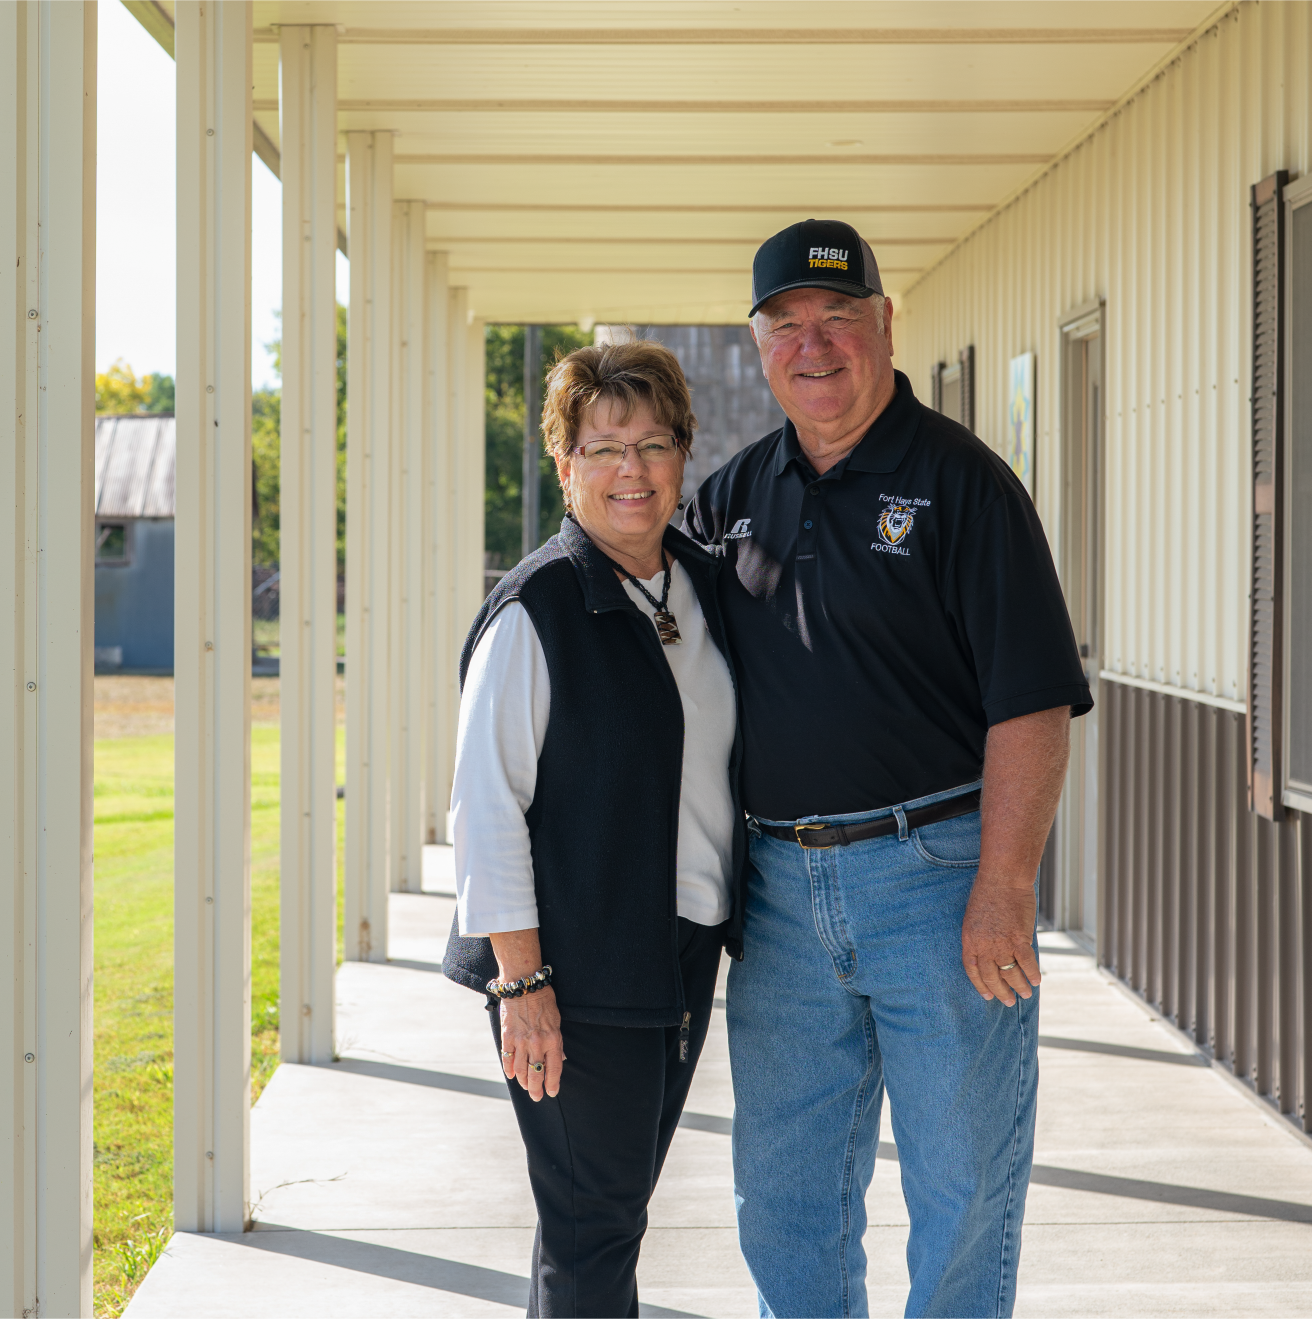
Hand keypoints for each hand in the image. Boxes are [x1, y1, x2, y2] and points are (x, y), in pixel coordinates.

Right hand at [498, 986, 564, 1100]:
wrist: (524, 985)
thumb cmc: (544, 1001)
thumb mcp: (557, 1021)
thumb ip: (556, 1042)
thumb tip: (559, 1059)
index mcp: (552, 1039)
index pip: (554, 1069)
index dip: (552, 1084)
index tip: (551, 1092)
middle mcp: (537, 1043)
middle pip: (536, 1073)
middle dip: (537, 1089)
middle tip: (536, 1096)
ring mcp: (521, 1041)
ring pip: (521, 1070)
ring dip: (524, 1082)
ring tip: (526, 1087)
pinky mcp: (507, 1037)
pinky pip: (508, 1058)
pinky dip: (509, 1069)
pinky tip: (512, 1075)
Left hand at [961, 873, 1039, 1006]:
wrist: (1002, 879)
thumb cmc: (987, 893)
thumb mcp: (974, 917)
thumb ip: (980, 936)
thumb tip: (990, 951)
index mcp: (969, 940)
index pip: (972, 970)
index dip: (980, 985)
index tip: (987, 995)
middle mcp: (984, 946)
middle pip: (991, 976)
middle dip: (1000, 991)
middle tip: (1007, 1001)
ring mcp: (1002, 944)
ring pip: (1011, 973)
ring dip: (1019, 986)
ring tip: (1025, 994)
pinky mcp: (1019, 939)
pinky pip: (1027, 963)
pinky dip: (1032, 973)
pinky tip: (1036, 981)